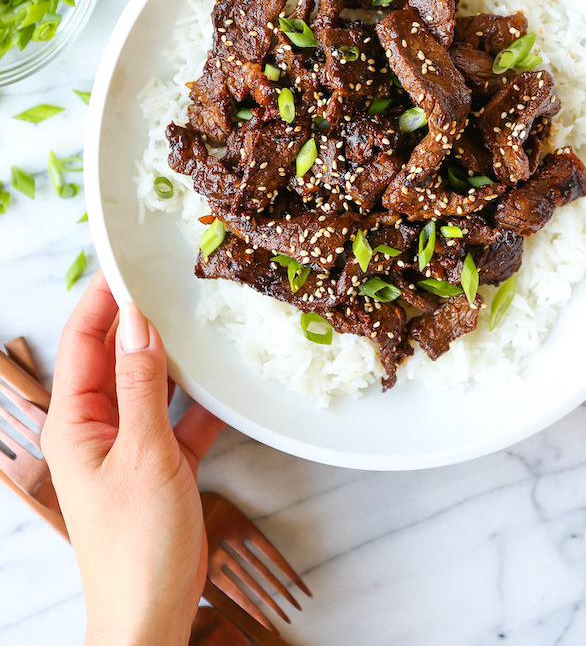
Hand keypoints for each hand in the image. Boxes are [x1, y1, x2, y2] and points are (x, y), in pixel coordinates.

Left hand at [41, 270, 224, 645]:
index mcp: (75, 422)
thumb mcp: (143, 452)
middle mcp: (96, 428)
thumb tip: (137, 320)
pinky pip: (178, 418)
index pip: (84, 341)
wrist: (152, 616)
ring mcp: (129, 446)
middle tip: (169, 278)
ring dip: (172, 357)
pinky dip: (199, 401)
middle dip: (139, 319)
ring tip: (198, 317)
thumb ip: (142, 383)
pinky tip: (224, 383)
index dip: (103, 299)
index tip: (128, 260)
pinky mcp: (160, 465)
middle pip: (115, 356)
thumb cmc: (136, 544)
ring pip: (149, 384)